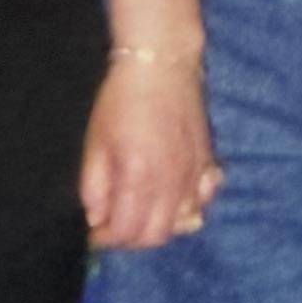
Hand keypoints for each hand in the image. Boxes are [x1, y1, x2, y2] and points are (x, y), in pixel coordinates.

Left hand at [81, 59, 220, 250]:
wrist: (162, 63)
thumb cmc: (120, 99)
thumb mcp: (95, 141)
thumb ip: (94, 185)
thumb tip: (97, 217)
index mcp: (138, 177)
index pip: (126, 232)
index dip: (107, 239)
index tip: (96, 231)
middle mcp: (171, 182)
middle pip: (157, 236)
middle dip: (133, 239)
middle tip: (116, 226)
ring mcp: (194, 174)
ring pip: (184, 223)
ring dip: (161, 225)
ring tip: (142, 212)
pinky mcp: (208, 162)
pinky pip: (204, 200)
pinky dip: (190, 208)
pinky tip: (174, 197)